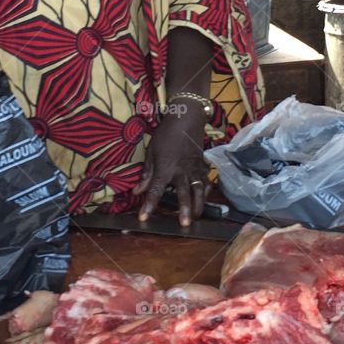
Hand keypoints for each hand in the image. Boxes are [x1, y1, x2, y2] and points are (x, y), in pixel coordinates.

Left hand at [136, 102, 208, 226]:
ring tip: (197, 217)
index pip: (156, 190)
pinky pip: (206, 181)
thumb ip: (146, 173)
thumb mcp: (151, 152)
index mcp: (165, 168)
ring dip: (199, 204)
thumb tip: (137, 190)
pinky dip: (206, 191)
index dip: (149, 205)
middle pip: (183, 193)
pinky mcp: (202, 165)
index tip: (143, 218)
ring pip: (199, 190)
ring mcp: (194, 168)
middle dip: (184, 209)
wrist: (186, 119)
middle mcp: (181, 171)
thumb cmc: (165, 135)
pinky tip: (204, 199)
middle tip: (185, 224)